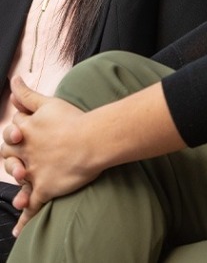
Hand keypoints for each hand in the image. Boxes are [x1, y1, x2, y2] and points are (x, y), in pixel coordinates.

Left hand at [1, 76, 100, 233]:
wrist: (93, 139)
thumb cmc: (74, 119)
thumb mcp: (48, 103)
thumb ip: (28, 94)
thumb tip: (14, 79)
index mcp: (28, 131)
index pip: (14, 130)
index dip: (17, 130)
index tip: (21, 131)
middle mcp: (27, 152)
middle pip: (10, 154)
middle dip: (13, 156)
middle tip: (23, 155)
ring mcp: (34, 172)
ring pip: (19, 179)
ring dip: (19, 181)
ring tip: (23, 183)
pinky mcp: (45, 188)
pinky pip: (32, 206)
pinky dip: (25, 217)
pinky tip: (20, 230)